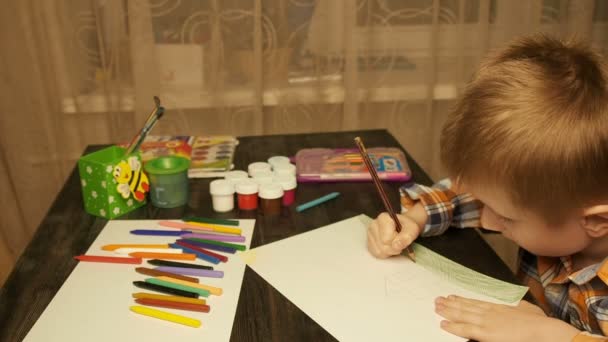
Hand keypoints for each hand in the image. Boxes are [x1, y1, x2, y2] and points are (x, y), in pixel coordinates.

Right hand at [367, 211, 422, 258]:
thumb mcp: (412, 229)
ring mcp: (370, 234)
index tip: (401, 236)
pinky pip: (376, 254)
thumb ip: (407, 236)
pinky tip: (389, 247)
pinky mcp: (369, 243)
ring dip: (390, 251)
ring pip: (380, 251)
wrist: (403, 227)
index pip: (387, 239)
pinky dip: (385, 254)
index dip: (397, 241)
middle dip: (394, 248)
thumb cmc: (407, 227)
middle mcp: (373, 225)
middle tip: (399, 242)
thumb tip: (396, 246)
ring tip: (394, 244)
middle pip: (383, 246)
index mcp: (383, 218)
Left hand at [435, 295, 580, 341]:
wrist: (545, 331)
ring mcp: (486, 321)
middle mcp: (490, 312)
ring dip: (447, 311)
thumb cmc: (540, 324)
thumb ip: (520, 307)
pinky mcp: (486, 333)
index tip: (452, 296)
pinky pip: (464, 329)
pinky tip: (442, 324)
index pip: (476, 302)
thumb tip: (520, 305)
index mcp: (500, 307)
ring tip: (436, 307)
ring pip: (461, 315)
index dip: (462, 300)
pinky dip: (452, 326)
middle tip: (437, 300)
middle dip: (450, 304)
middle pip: (465, 306)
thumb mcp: (529, 310)